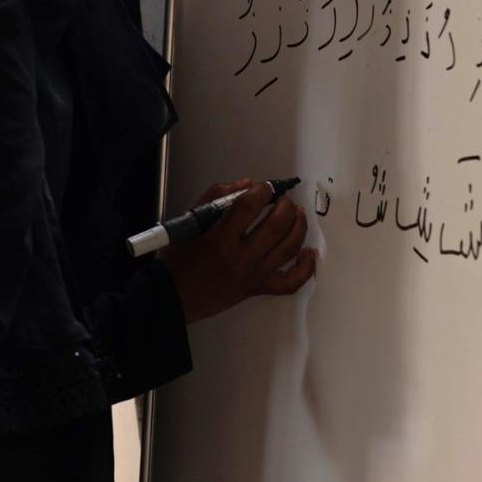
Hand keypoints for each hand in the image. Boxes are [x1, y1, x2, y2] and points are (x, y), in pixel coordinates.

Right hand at [161, 179, 317, 323]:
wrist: (173, 295)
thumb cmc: (179, 258)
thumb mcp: (191, 221)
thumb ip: (216, 197)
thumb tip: (246, 186)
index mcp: (218, 238)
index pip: (248, 206)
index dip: (262, 191)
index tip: (264, 187)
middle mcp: (239, 257)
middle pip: (276, 226)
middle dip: (285, 206)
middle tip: (283, 199)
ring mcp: (251, 274)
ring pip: (288, 248)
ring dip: (299, 226)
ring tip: (298, 214)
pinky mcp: (257, 288)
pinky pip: (290, 282)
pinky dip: (305, 268)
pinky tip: (309, 253)